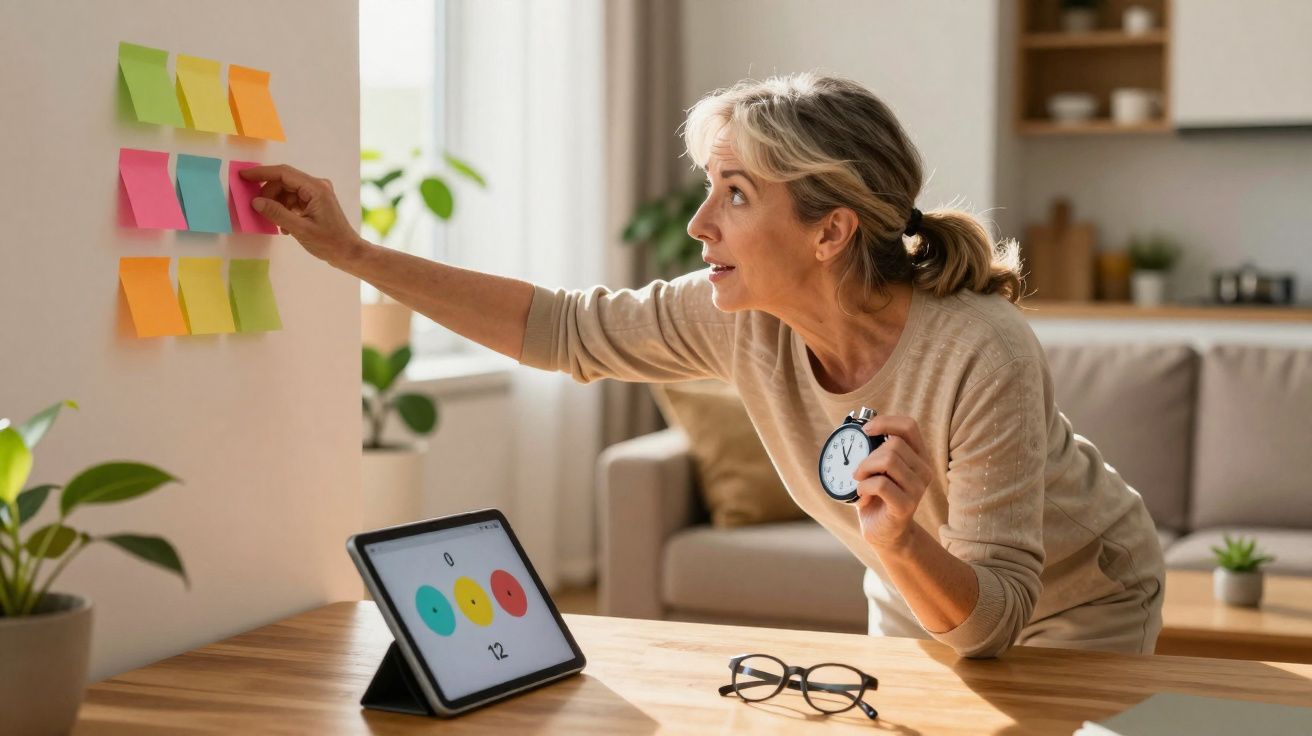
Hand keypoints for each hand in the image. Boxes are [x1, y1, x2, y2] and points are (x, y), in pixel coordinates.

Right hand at [238, 164, 361, 265]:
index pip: (283, 173)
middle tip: (259, 210)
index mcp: (316, 188)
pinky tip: (285, 227)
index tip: (244, 177)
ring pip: (287, 191)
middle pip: (284, 181)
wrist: (349, 253)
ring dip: (277, 205)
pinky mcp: (315, 202)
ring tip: (277, 225)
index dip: (262, 173)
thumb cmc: (329, 243)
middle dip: (269, 194)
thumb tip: (256, 202)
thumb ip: (277, 214)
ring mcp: (317, 194)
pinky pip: (293, 200)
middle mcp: (317, 186)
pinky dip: (285, 210)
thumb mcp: (300, 229)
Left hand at [852, 415, 933, 550]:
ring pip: (889, 461)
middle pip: (894, 444)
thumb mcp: (878, 469)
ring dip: (864, 469)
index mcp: (918, 456)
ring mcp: (918, 488)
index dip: (885, 422)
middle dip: (868, 454)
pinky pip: (881, 484)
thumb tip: (857, 429)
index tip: (865, 430)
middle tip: (858, 470)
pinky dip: (864, 486)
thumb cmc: (878, 497)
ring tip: (859, 481)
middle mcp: (923, 470)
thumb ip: (874, 450)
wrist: (884, 532)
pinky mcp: (906, 505)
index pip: (909, 426)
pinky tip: (861, 494)